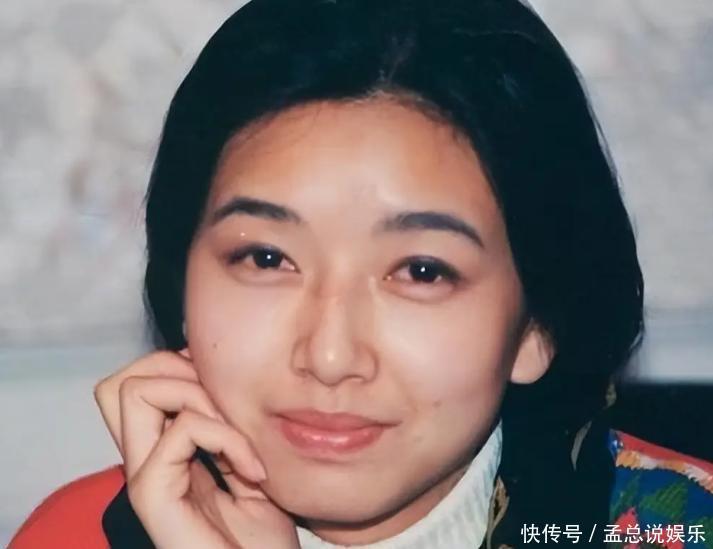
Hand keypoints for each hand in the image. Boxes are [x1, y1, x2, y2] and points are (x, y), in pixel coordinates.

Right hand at [94, 350, 299, 548]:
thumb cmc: (262, 541)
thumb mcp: (248, 466)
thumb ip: (226, 428)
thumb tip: (217, 377)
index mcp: (165, 454)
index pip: (134, 383)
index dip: (177, 366)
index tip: (228, 394)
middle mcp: (146, 463)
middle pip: (120, 382)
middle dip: (177, 369)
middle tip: (225, 406)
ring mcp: (146, 481)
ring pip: (133, 392)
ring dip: (199, 396)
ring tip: (238, 435)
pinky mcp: (154, 500)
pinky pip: (179, 433)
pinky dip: (226, 437)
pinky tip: (254, 471)